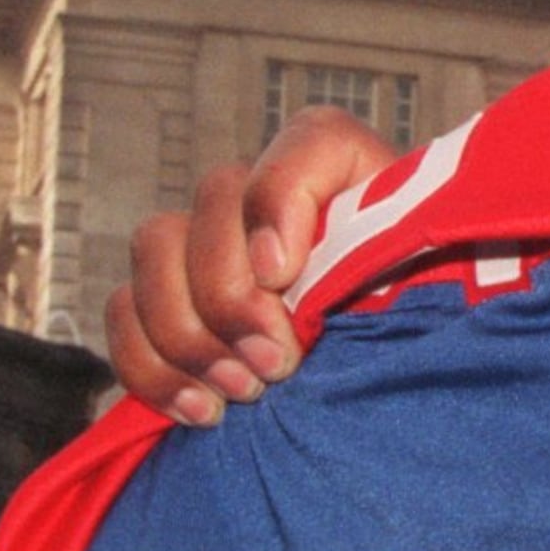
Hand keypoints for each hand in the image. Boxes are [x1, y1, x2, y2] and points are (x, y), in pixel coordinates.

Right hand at [104, 107, 401, 423]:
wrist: (385, 393)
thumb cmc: (412, 336)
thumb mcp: (424, 299)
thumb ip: (395, 267)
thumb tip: (297, 276)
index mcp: (351, 182)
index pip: (315, 141)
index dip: (281, 199)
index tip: (282, 274)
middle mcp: (272, 198)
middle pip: (217, 197)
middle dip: (234, 294)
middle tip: (277, 364)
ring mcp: (212, 244)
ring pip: (155, 246)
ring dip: (189, 332)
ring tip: (241, 392)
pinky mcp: (171, 302)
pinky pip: (124, 310)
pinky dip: (151, 366)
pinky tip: (199, 410)